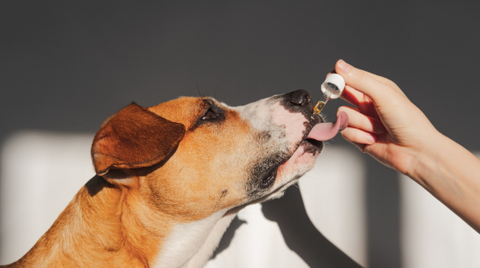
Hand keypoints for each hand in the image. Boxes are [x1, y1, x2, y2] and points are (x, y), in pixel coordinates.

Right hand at [334, 60, 439, 175]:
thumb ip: (360, 81)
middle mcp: (367, 103)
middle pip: (341, 94)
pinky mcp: (358, 137)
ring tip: (377, 128)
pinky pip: (345, 132)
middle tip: (335, 96)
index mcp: (376, 88)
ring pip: (342, 115)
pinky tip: (374, 139)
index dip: (337, 78)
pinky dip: (359, 136)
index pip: (350, 77)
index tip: (330, 80)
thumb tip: (339, 65)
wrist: (416, 152)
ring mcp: (362, 120)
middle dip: (339, 98)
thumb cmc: (408, 121)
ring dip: (359, 123)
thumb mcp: (384, 95)